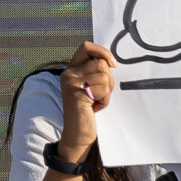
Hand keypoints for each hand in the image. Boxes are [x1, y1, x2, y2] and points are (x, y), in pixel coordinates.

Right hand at [56, 40, 116, 158]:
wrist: (77, 133)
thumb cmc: (87, 110)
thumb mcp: (88, 86)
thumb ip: (94, 72)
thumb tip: (110, 61)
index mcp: (70, 69)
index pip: (86, 47)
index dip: (102, 51)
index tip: (113, 64)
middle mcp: (68, 74)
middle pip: (100, 63)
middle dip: (108, 79)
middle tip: (101, 94)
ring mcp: (71, 84)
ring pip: (104, 77)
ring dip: (107, 92)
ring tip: (97, 102)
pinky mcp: (78, 95)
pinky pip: (103, 90)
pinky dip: (105, 100)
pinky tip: (95, 108)